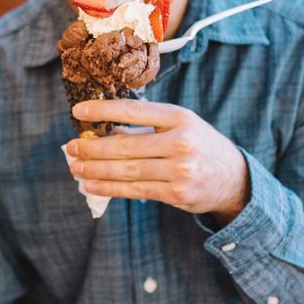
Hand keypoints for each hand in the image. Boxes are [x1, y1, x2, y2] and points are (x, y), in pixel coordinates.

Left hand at [67, 98, 248, 221]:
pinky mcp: (177, 193)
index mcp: (178, 117)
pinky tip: (91, 185)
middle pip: (125, 144)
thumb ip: (143, 126)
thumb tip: (102, 129)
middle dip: (92, 148)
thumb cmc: (197, 144)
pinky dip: (109, 188)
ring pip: (126, 170)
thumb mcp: (177, 125)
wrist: (233, 177)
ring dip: (95, 170)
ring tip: (75, 168)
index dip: (102, 110)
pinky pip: (135, 190)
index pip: (133, 110)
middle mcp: (181, 141)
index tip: (78, 111)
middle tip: (70, 148)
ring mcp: (180, 169)